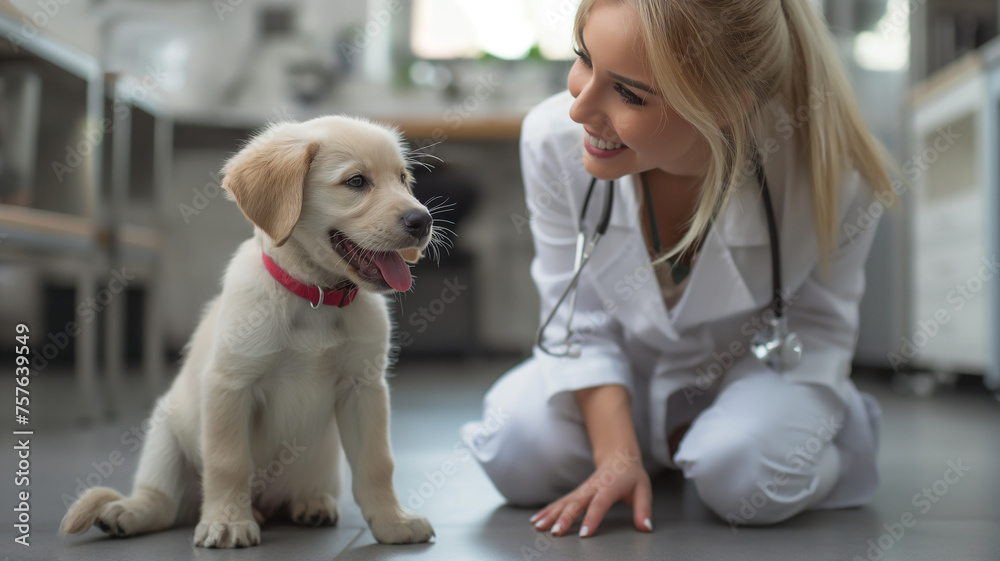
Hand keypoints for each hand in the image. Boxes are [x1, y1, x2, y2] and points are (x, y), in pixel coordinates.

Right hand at [530, 449, 651, 537]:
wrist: (618, 456)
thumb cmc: (631, 475)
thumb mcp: (643, 489)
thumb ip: (643, 509)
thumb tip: (645, 528)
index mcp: (609, 486)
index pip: (599, 504)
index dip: (592, 518)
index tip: (585, 533)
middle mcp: (592, 487)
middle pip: (576, 503)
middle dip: (564, 518)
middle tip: (555, 532)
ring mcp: (582, 489)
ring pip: (564, 503)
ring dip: (550, 515)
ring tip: (539, 527)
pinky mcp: (576, 492)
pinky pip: (560, 502)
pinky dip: (547, 511)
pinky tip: (536, 520)